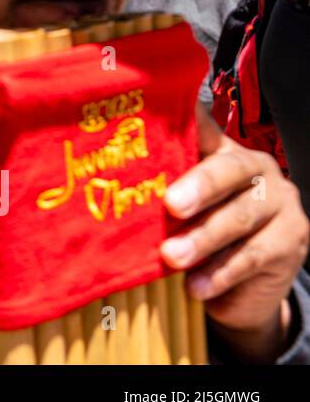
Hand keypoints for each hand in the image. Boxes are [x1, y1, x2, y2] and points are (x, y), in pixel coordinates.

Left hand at [160, 106, 309, 362]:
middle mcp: (257, 169)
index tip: (156, 111)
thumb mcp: (178, 209)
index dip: (185, 116)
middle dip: (199, 187)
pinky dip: (219, 273)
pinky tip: (196, 285)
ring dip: (202, 239)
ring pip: (240, 217)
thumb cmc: (198, 234)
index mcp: (224, 150)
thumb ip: (159, 189)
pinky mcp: (290, 243)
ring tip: (172, 256)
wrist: (239, 289)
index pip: (203, 126)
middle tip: (170, 205)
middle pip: (229, 170)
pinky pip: (253, 256)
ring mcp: (280, 205)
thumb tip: (110, 184)